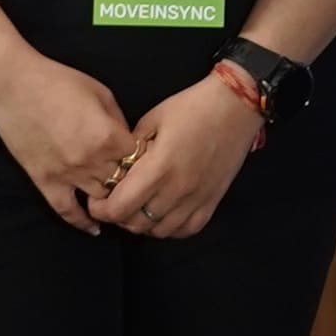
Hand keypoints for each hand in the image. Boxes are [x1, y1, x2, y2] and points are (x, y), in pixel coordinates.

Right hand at [0, 55, 137, 233]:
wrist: (14, 86)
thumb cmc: (60, 83)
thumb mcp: (103, 95)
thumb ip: (119, 123)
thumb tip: (129, 142)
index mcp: (109, 137)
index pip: (141, 159)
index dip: (148, 158)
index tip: (151, 158)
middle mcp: (90, 161)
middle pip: (124, 183)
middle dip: (134, 182)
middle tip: (143, 184)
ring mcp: (66, 174)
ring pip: (100, 200)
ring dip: (113, 201)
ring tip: (125, 204)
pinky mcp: (44, 181)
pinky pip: (65, 210)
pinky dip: (81, 222)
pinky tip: (94, 229)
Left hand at [90, 73, 261, 240]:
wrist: (237, 104)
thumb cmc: (192, 106)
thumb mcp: (152, 119)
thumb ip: (131, 149)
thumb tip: (117, 170)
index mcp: (158, 167)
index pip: (118, 208)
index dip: (100, 209)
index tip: (98, 198)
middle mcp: (178, 188)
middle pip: (136, 223)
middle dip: (118, 216)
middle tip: (116, 201)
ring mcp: (198, 197)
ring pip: (160, 231)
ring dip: (144, 223)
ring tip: (140, 207)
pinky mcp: (214, 199)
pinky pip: (187, 229)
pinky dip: (171, 228)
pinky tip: (165, 214)